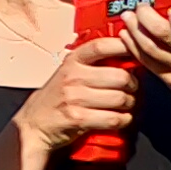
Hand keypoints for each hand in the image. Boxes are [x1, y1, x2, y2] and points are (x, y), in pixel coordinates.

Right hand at [19, 38, 139, 161]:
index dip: (122, 45)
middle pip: (120, 77)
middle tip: (132, 89)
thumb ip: (93, 64)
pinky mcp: (79, 119)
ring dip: (129, 104)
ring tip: (126, 105)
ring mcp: (75, 99)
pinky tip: (122, 118)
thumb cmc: (58, 97)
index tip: (135, 49)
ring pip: (120, 99)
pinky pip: (114, 118)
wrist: (34, 124)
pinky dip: (123, 120)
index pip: (101, 46)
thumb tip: (126, 55)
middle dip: (133, 85)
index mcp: (72, 62)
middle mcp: (73, 77)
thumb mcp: (69, 72)